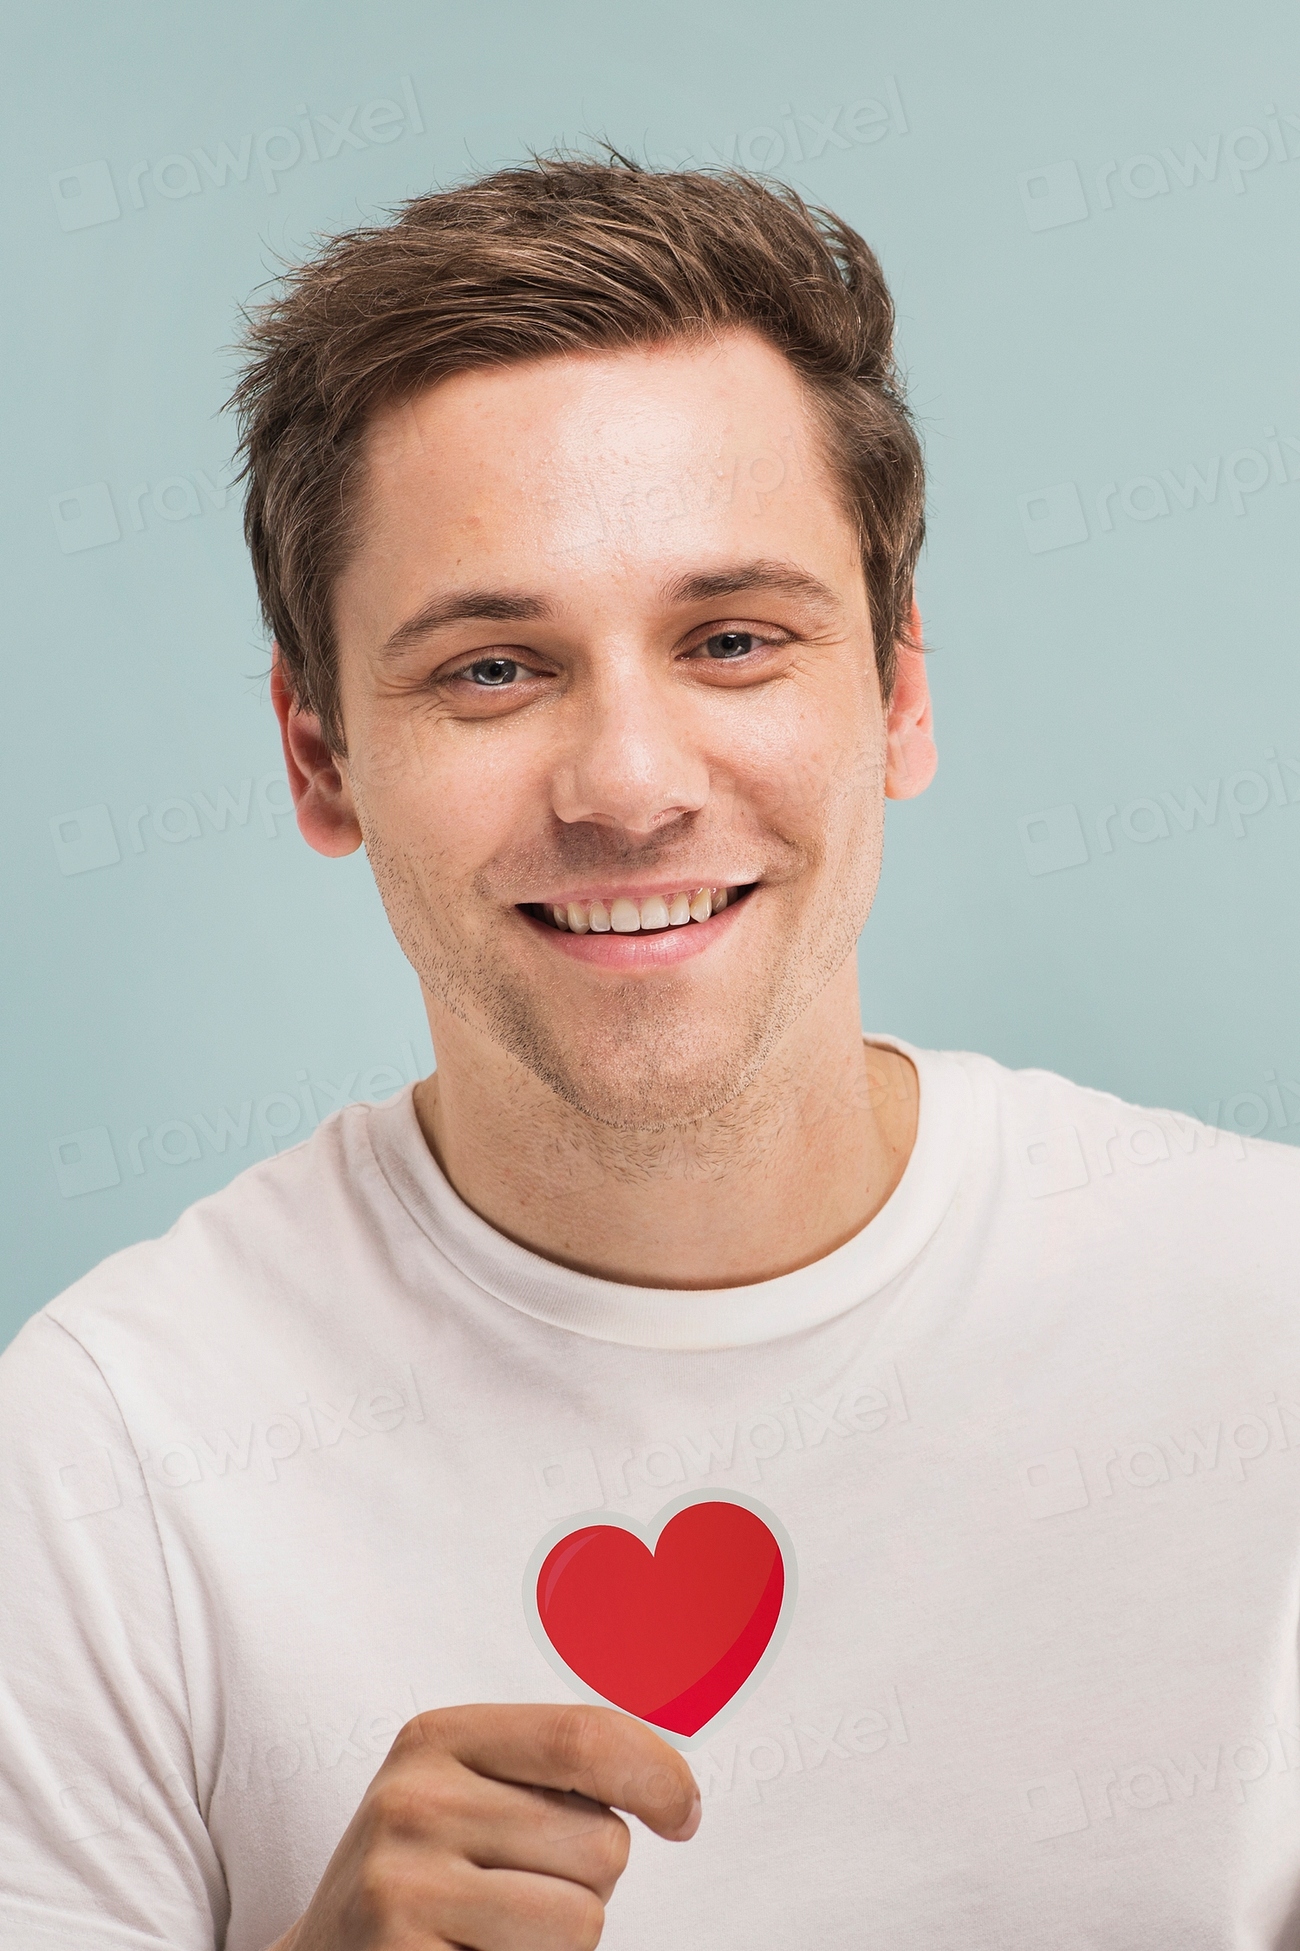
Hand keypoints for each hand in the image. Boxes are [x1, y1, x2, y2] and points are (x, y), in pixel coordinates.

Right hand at [268, 1702, 699, 1949]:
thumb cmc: (427, 1876)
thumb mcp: (469, 1790)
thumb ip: (554, 1769)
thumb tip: (674, 1790)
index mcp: (436, 1738)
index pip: (583, 1738)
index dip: (658, 1777)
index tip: (683, 1813)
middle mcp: (413, 1802)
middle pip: (600, 1842)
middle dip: (589, 1879)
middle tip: (516, 1890)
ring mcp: (403, 1888)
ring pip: (583, 1922)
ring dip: (562, 1942)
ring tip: (493, 1932)